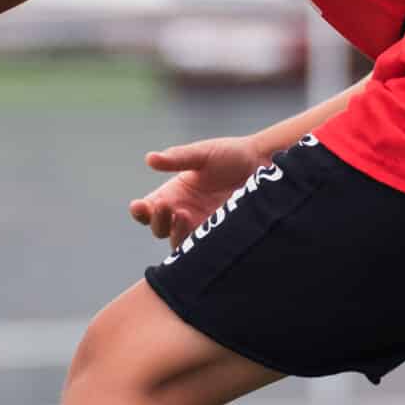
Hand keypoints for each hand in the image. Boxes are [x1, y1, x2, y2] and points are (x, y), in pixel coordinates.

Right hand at [129, 136, 262, 243]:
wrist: (264, 165)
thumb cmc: (231, 155)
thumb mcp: (202, 154)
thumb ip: (178, 158)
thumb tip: (150, 159)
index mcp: (173, 194)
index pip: (148, 209)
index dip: (140, 211)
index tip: (139, 206)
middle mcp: (182, 213)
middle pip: (158, 228)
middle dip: (157, 220)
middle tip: (164, 206)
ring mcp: (201, 227)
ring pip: (178, 243)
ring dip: (176, 232)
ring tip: (184, 214)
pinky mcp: (220, 237)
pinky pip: (203, 250)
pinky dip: (198, 245)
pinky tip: (204, 230)